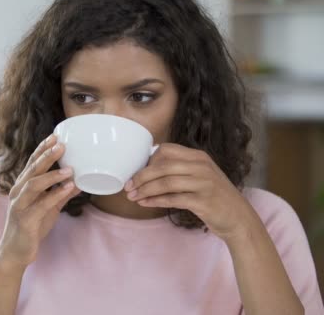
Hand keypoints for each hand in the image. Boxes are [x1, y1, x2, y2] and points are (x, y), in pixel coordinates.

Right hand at [0, 134, 81, 270]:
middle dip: (47, 155)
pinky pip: (41, 204)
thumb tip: (79, 182)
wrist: (16, 252)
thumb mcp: (49, 208)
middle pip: (32, 169)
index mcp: (22, 186)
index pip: (32, 163)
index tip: (55, 136)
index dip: (42, 149)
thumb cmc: (31, 227)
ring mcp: (20, 205)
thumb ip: (61, 194)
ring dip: (52, 175)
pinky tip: (69, 188)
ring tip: (69, 169)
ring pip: (34, 184)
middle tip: (62, 144)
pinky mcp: (25, 219)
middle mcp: (18, 192)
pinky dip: (55, 195)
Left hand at [124, 143, 257, 240]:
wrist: (239, 218)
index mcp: (198, 157)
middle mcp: (201, 167)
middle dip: (141, 177)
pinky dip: (155, 201)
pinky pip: (173, 199)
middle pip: (162, 166)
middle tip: (128, 186)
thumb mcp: (200, 176)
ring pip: (165, 183)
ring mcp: (204, 183)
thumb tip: (146, 171)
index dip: (148, 160)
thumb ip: (180, 170)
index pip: (166, 150)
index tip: (137, 172)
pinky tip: (145, 203)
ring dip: (145, 190)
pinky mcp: (203, 201)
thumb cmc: (214, 197)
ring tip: (132, 197)